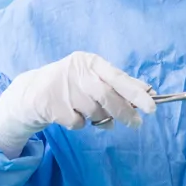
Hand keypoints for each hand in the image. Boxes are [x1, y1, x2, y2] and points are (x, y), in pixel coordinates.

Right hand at [0, 53, 155, 156]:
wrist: (33, 92)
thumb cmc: (73, 83)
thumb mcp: (94, 76)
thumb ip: (120, 83)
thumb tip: (149, 92)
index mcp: (90, 62)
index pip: (118, 78)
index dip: (136, 93)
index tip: (152, 107)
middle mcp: (77, 72)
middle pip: (107, 96)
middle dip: (124, 112)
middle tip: (136, 123)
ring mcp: (64, 89)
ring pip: (94, 112)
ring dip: (99, 118)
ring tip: (93, 114)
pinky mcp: (53, 106)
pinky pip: (79, 123)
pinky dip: (81, 123)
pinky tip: (73, 114)